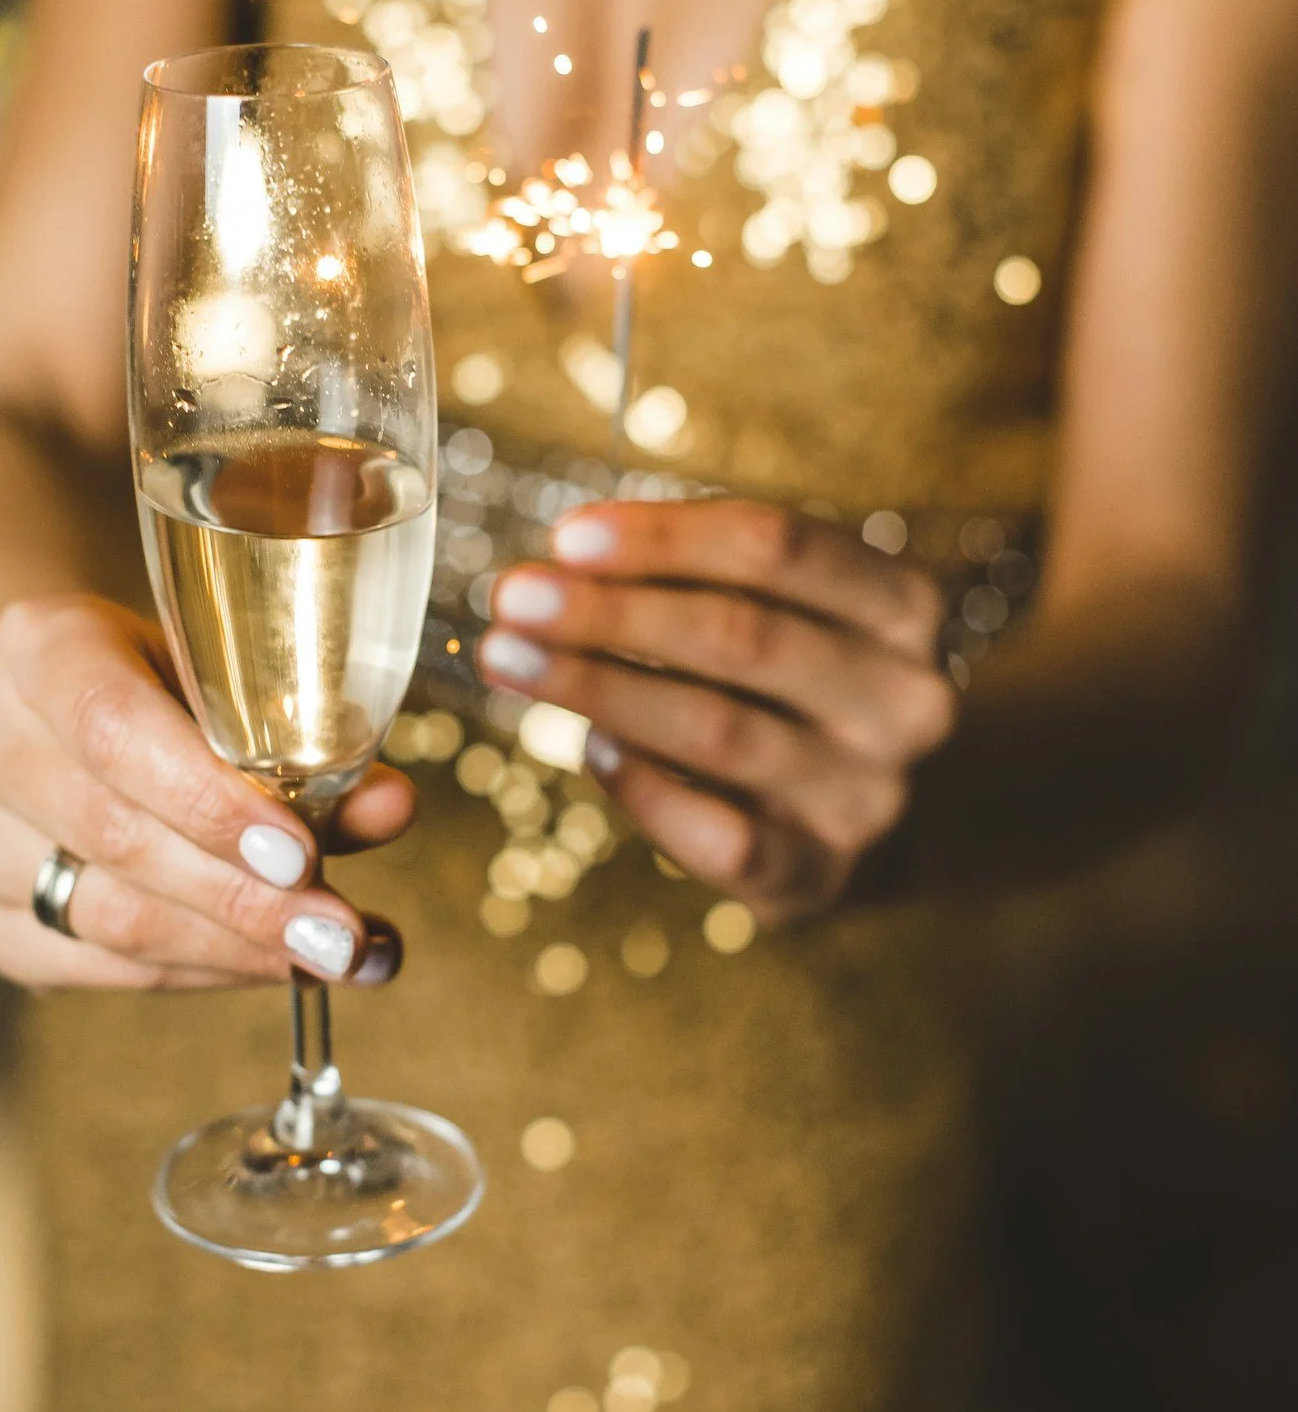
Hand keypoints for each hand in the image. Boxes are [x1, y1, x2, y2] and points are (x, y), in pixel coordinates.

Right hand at [0, 596, 412, 990]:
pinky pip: (90, 966)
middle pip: (113, 835)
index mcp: (36, 644)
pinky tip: (265, 966)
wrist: (68, 706)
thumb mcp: (235, 681)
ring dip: (231, 948)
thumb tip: (390, 808)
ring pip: (103, 915)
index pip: (111, 727)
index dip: (206, 801)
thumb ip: (308, 741)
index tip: (299, 855)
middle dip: (244, 898)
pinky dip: (193, 973)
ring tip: (332, 955)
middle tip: (342, 933)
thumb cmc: (169, 683)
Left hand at [478, 499, 953, 925]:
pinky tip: (593, 751)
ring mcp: (867, 795)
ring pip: (718, 730)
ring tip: (509, 660)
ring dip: (599, 688)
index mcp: (901, 604)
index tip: (565, 538)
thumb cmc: (793, 680)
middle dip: (610, 613)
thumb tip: (566, 562)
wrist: (857, 812)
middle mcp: (903, 700)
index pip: (777, 548)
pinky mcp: (818, 873)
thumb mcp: (779, 605)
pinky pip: (716, 833)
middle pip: (742, 636)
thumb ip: (694, 573)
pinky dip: (643, 788)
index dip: (663, 538)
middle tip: (513, 599)